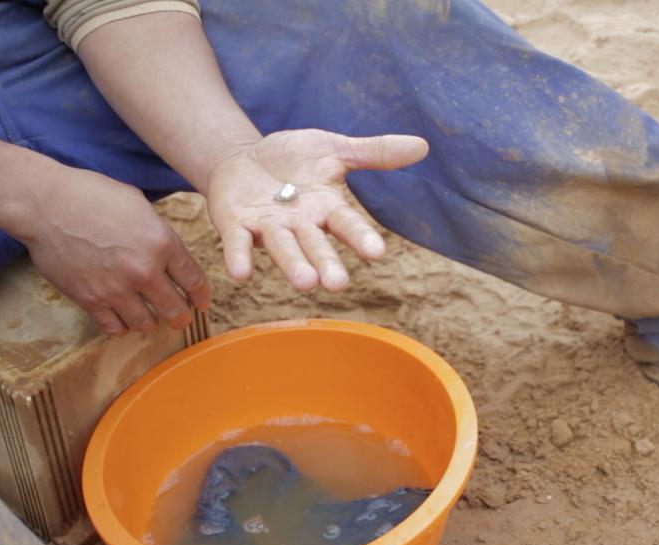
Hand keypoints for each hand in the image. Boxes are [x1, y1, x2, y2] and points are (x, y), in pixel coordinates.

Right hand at [15, 169, 209, 335]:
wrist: (45, 205)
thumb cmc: (91, 195)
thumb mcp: (139, 205)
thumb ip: (158, 232)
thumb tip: (168, 251)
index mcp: (162, 243)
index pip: (194, 280)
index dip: (202, 296)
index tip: (202, 304)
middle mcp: (144, 270)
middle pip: (175, 309)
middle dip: (181, 317)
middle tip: (181, 319)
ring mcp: (116, 288)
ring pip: (146, 323)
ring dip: (150, 323)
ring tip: (148, 319)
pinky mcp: (90, 300)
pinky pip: (114, 327)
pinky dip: (120, 327)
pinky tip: (121, 320)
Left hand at [205, 129, 428, 290]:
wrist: (241, 158)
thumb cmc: (292, 159)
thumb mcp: (334, 148)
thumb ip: (375, 152)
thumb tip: (423, 146)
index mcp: (326, 208)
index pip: (347, 224)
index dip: (360, 237)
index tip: (377, 252)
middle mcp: (300, 224)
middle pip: (315, 245)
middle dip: (325, 263)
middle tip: (337, 284)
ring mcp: (267, 227)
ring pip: (282, 249)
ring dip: (292, 265)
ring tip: (305, 283)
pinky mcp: (235, 225)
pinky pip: (237, 244)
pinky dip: (239, 257)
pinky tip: (240, 274)